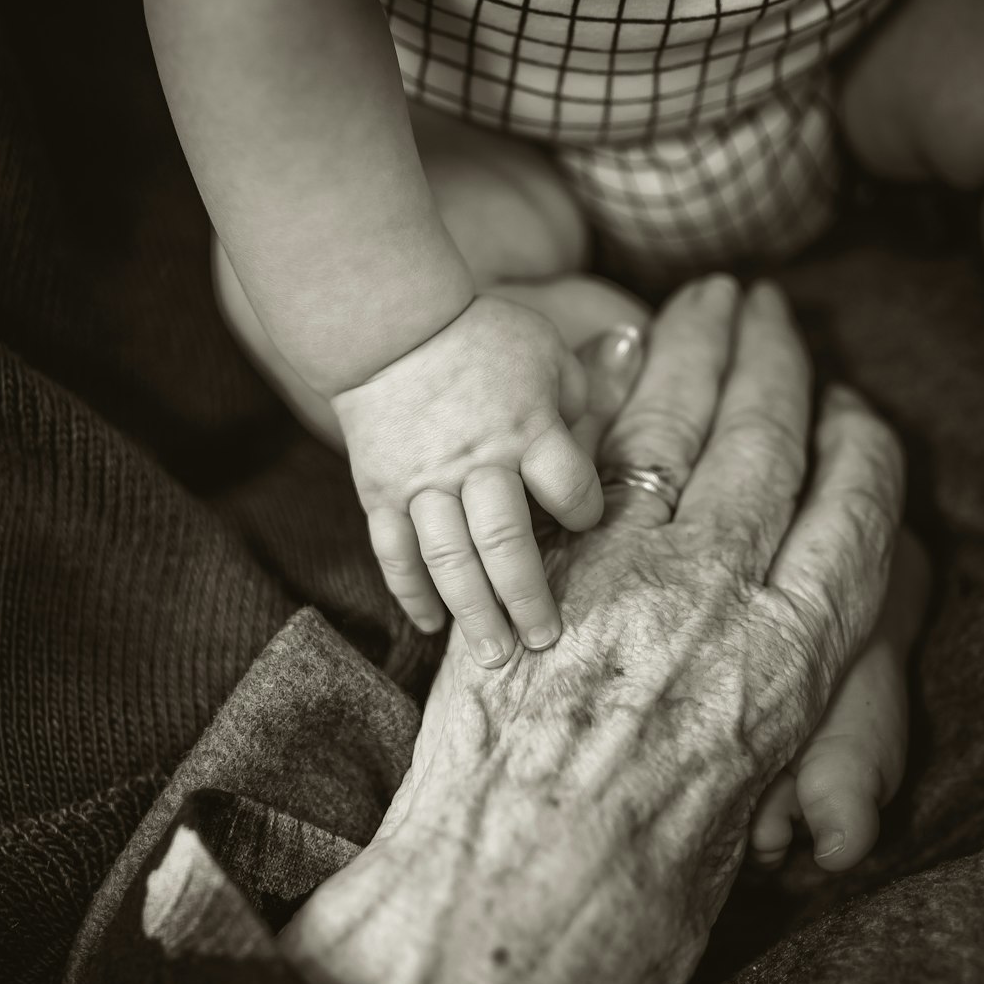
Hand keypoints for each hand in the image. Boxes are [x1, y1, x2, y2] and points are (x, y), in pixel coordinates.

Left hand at [284, 276, 909, 983]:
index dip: (860, 448)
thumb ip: (762, 719)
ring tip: (711, 298)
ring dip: (696, 351)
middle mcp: (724, 600)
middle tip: (773, 303)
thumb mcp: (742, 815)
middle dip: (775, 361)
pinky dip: (605, 399)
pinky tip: (617, 358)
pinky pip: (586, 462)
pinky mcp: (537, 571)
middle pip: (769, 445)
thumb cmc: (635, 913)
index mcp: (797, 666)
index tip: (856, 410)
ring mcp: (625, 576)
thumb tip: (760, 677)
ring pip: (679, 432)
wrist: (500, 931)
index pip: (857, 514)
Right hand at [333, 296, 601, 666]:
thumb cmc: (482, 337)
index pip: (569, 490)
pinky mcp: (381, 493)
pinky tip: (432, 626)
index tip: (584, 520)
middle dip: (527, 598)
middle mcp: (477, 463)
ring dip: (473, 613)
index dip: (584, 512)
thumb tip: (602, 447)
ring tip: (494, 658)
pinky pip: (395, 553)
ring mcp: (423, 483)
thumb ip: (581, 403)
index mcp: (527, 429)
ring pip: (449, 560)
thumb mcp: (547, 353)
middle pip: (506, 542)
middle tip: (544, 642)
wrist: (389, 325)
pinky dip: (411, 593)